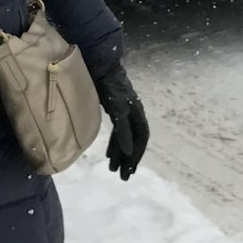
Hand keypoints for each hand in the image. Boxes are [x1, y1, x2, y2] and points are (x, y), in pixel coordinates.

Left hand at [96, 59, 149, 179]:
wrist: (100, 66)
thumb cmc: (110, 86)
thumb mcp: (117, 109)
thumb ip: (123, 130)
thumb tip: (130, 151)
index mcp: (137, 114)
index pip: (141, 139)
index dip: (137, 155)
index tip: (131, 170)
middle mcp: (133, 114)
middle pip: (134, 141)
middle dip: (129, 159)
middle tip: (123, 176)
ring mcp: (123, 112)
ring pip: (124, 138)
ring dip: (120, 154)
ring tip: (114, 170)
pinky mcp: (113, 110)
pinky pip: (117, 132)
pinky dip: (114, 144)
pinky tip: (109, 154)